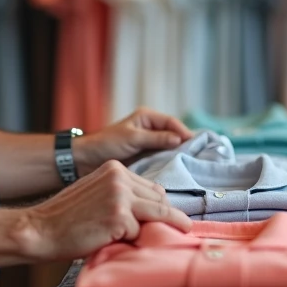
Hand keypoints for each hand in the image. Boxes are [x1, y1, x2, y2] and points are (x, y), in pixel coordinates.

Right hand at [16, 161, 191, 260]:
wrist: (42, 229)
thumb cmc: (68, 217)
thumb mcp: (96, 191)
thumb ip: (120, 193)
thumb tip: (152, 206)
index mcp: (114, 168)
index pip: (150, 185)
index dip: (160, 203)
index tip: (171, 215)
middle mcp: (119, 177)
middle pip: (159, 197)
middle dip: (168, 214)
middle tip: (183, 227)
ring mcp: (120, 196)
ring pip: (157, 212)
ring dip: (165, 225)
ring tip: (182, 232)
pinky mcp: (119, 217)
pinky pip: (139, 231)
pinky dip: (134, 239)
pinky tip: (122, 243)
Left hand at [73, 108, 194, 176]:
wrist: (87, 159)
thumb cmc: (107, 144)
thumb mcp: (132, 139)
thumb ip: (155, 138)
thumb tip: (179, 139)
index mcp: (147, 117)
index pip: (172, 122)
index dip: (185, 131)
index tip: (196, 143)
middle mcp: (151, 128)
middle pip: (174, 133)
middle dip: (185, 143)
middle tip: (199, 155)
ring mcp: (149, 142)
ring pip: (170, 146)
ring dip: (179, 153)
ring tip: (192, 163)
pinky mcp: (146, 155)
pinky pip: (163, 157)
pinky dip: (171, 161)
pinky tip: (178, 169)